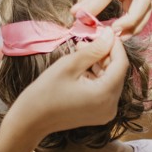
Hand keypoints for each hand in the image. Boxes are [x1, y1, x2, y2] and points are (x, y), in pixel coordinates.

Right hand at [0, 28, 126, 141]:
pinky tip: (82, 67)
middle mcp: (111, 106)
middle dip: (106, 54)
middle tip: (89, 40)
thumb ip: (93, 50)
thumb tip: (110, 35)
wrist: (30, 121)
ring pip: (111, 80)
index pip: (121, 63)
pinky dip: (96, 76)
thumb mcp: (69, 65)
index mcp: (105, 95)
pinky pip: (104, 90)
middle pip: (117, 72)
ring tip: (81, 51)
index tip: (106, 31)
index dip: (115, 45)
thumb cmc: (45, 92)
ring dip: (100, 64)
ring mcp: (106, 112)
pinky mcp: (99, 114)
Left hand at [59, 0, 151, 37]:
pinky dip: (133, 18)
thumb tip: (83, 17)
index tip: (80, 19)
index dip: (95, 8)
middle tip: (113, 34)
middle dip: (132, 20)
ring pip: (147, 2)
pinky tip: (118, 28)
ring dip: (137, 22)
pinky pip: (140, 3)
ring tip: (117, 36)